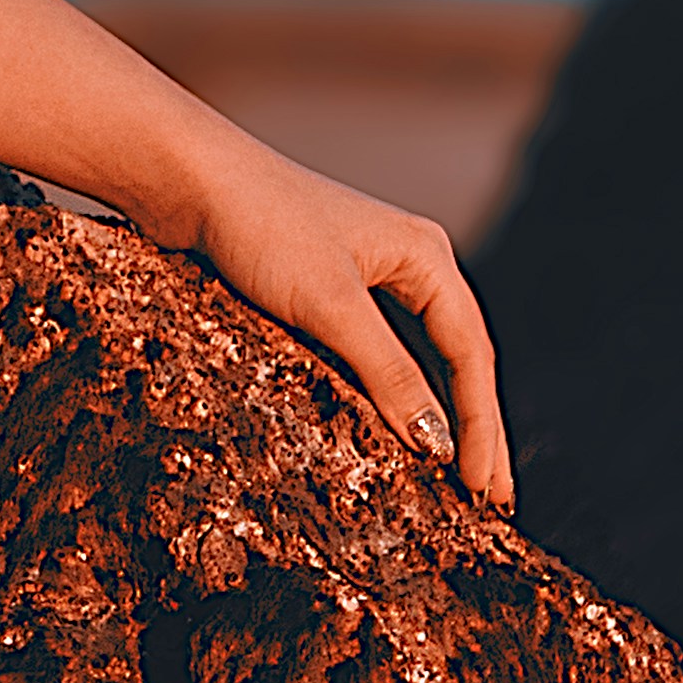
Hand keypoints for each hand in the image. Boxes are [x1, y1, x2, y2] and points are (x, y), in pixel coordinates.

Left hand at [170, 124, 511, 510]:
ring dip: (438, 419)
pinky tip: (395, 436)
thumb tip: (436, 444)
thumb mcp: (330, 306)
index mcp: (425, 256)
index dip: (482, 426)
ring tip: (459, 480)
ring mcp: (368, 276)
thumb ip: (387, 374)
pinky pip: (378, 355)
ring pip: (420, 360)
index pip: (471, 355)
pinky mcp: (326, 291)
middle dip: (477, 431)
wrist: (186, 180)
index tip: (485, 490)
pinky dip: (394, 398)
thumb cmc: (260, 228)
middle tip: (495, 502)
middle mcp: (408, 264)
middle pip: (458, 360)